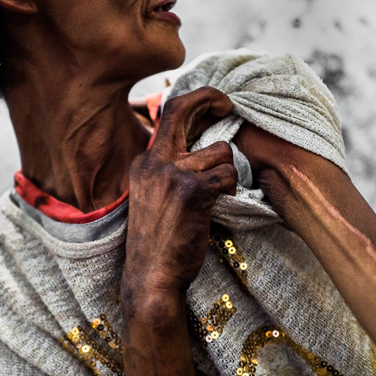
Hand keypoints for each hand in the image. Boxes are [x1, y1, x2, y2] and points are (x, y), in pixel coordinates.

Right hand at [124, 87, 237, 299]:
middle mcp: (155, 162)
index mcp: (144, 162)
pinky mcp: (193, 192)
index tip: (217, 103)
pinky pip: (227, 175)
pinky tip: (218, 206)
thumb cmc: (159, 241)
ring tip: (216, 195)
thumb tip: (202, 142)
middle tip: (230, 105)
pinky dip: (230, 189)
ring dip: (227, 171)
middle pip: (184, 110)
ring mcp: (172, 175)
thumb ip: (170, 168)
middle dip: (211, 99)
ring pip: (221, 151)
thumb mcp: (154, 195)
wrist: (152, 276)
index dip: (196, 101)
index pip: (169, 114)